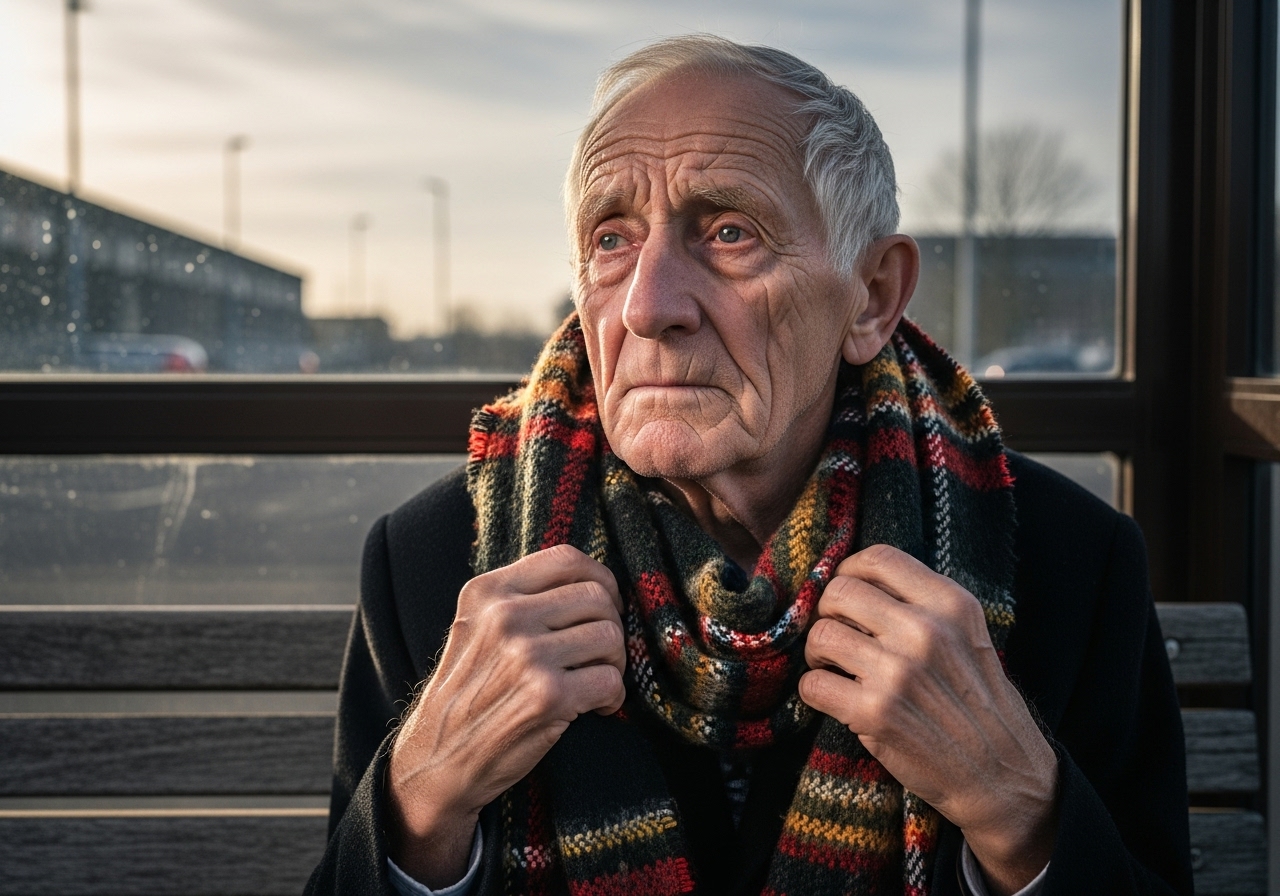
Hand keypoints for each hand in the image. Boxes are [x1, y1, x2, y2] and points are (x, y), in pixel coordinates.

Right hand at [386, 544, 626, 885]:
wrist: (437, 761)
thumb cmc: (468, 695)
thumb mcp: (477, 628)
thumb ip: (521, 598)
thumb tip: (592, 579)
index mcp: (488, 592)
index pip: (567, 558)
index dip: (600, 579)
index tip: (604, 606)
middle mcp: (505, 616)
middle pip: (597, 597)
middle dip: (611, 626)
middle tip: (600, 654)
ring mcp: (526, 655)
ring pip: (610, 636)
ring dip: (615, 663)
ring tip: (595, 681)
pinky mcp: (547, 695)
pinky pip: (610, 680)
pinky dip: (613, 696)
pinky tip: (596, 707)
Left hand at [798, 545, 1057, 895]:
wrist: (1001, 775)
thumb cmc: (978, 704)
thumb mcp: (969, 636)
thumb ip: (923, 605)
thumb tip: (855, 580)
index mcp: (951, 605)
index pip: (880, 557)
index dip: (849, 569)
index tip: (845, 591)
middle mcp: (924, 631)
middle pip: (839, 591)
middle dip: (827, 612)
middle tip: (836, 635)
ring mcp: (898, 671)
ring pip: (820, 634)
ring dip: (817, 653)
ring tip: (834, 667)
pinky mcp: (874, 712)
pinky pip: (812, 684)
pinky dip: (814, 691)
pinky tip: (834, 697)